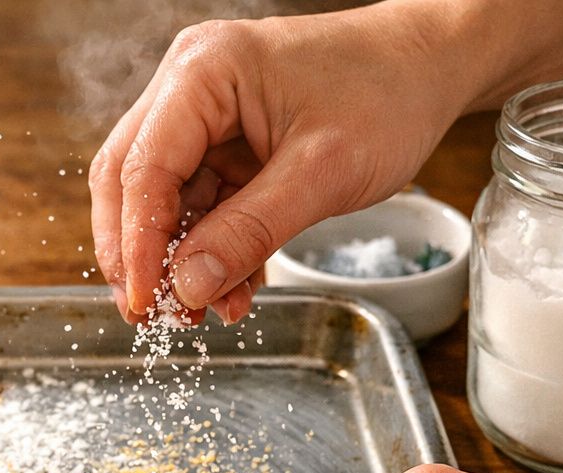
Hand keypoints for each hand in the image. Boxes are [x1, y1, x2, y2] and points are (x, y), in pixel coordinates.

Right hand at [88, 5, 466, 324]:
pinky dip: (211, 251)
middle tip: (153, 315)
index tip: (145, 302)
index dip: (136, 243)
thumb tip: (187, 286)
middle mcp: (189, 88)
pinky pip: (201, 206)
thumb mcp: (323, 172)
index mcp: (204, 73)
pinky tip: (233, 289)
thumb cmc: (389, 94)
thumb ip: (250, 232)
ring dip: (180, 261)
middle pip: (131, 181)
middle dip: (140, 254)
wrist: (431, 67)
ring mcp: (204, 117)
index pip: (142, 168)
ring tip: (205, 312)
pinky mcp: (225, 145)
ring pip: (164, 201)